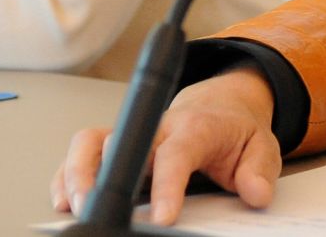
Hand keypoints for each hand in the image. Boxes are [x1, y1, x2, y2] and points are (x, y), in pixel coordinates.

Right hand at [51, 68, 281, 224]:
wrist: (221, 107)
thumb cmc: (235, 131)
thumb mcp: (262, 148)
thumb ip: (259, 170)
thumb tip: (254, 192)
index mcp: (193, 128)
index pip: (176, 154)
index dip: (167, 185)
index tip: (163, 218)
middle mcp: (157, 128)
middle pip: (119, 141)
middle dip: (101, 174)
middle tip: (94, 209)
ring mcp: (133, 135)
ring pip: (91, 142)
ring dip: (75, 173)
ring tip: (69, 206)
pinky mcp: (117, 145)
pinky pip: (83, 154)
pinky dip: (67, 175)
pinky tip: (63, 200)